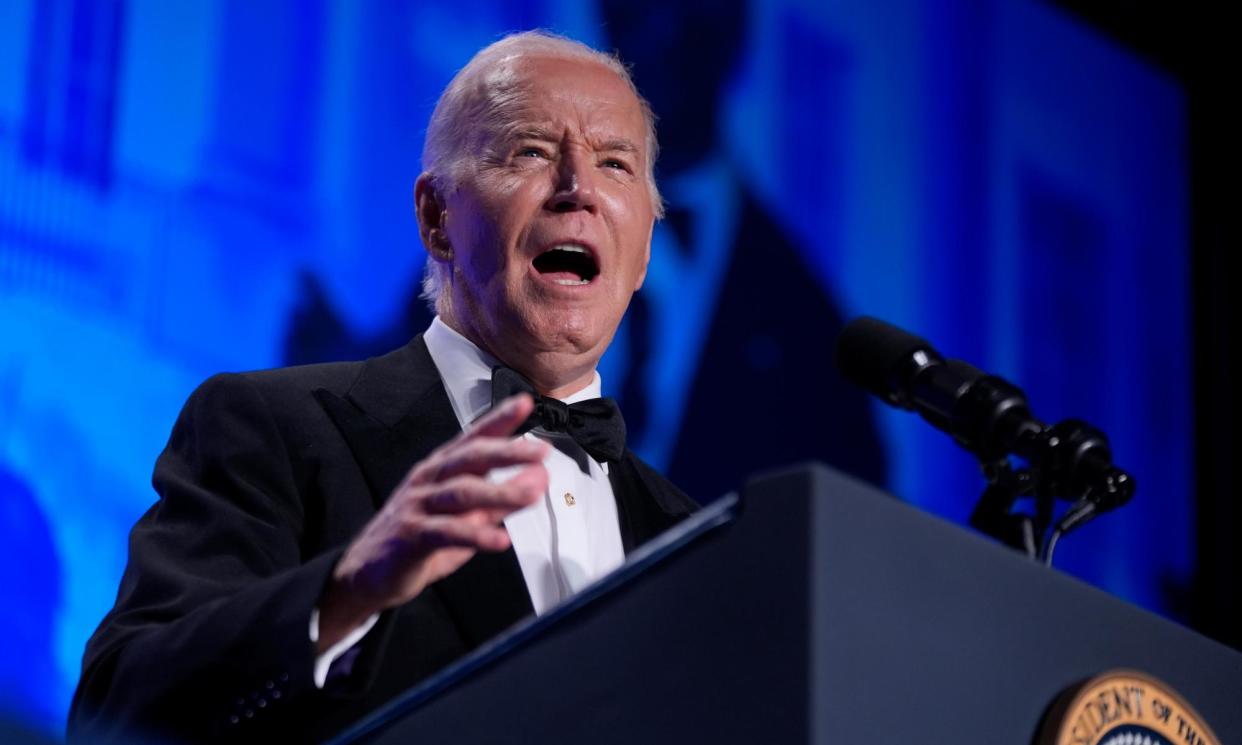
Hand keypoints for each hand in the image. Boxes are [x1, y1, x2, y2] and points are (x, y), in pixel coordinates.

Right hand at [316, 394, 547, 649]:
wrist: (369, 573)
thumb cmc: (421, 539)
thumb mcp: (467, 516)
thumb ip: (502, 499)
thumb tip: (539, 478)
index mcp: (442, 468)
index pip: (474, 437)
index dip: (499, 419)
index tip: (526, 403)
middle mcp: (429, 479)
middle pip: (470, 457)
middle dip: (507, 452)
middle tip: (541, 451)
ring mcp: (417, 505)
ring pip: (461, 492)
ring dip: (499, 492)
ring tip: (531, 495)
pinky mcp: (411, 536)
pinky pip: (446, 532)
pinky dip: (475, 535)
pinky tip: (500, 540)